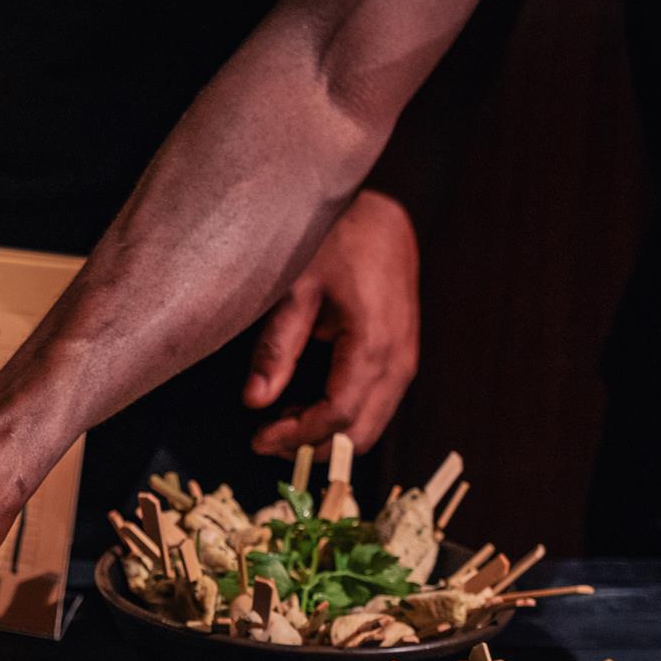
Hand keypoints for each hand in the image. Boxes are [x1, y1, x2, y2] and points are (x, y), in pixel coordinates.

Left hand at [245, 189, 418, 455]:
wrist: (384, 213)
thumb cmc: (338, 241)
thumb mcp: (297, 288)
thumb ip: (277, 346)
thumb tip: (254, 401)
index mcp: (373, 344)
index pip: (336, 416)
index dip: (296, 437)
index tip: (259, 439)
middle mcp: (398, 361)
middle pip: (358, 434)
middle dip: (311, 447)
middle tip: (267, 438)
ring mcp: (406, 361)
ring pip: (370, 426)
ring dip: (326, 435)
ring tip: (281, 419)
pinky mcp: (402, 358)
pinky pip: (376, 406)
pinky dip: (342, 418)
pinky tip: (305, 402)